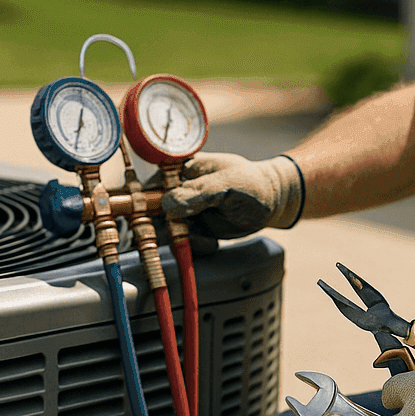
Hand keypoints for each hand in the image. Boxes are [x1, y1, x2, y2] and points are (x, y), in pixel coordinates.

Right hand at [159, 152, 303, 239]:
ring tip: (207, 238)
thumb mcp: (229, 185)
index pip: (151, 182)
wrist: (272, 203)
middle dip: (162, 226)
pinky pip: (181, 241)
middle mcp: (178, 189)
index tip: (146, 214)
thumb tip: (168, 203)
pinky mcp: (193, 228)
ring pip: (164, 229)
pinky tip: (212, 242)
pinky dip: (194, 246)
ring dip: (181, 239)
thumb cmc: (252, 184)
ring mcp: (184, 210)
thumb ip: (199, 193)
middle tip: (183, 232)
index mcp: (182, 169)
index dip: (142, 199)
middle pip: (151, 210)